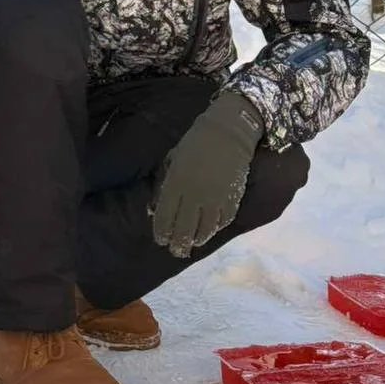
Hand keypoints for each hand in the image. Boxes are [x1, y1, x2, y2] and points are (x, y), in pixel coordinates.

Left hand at [152, 91, 263, 259]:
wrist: (228, 133)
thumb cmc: (194, 145)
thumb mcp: (171, 161)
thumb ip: (161, 187)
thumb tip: (152, 211)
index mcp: (175, 185)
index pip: (164, 219)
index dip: (162, 233)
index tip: (161, 240)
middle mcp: (194, 196)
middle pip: (184, 231)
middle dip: (178, 245)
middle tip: (177, 251)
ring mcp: (215, 200)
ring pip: (205, 231)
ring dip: (197, 240)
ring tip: (193, 242)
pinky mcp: (233, 199)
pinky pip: (223, 222)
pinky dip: (216, 229)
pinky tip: (210, 229)